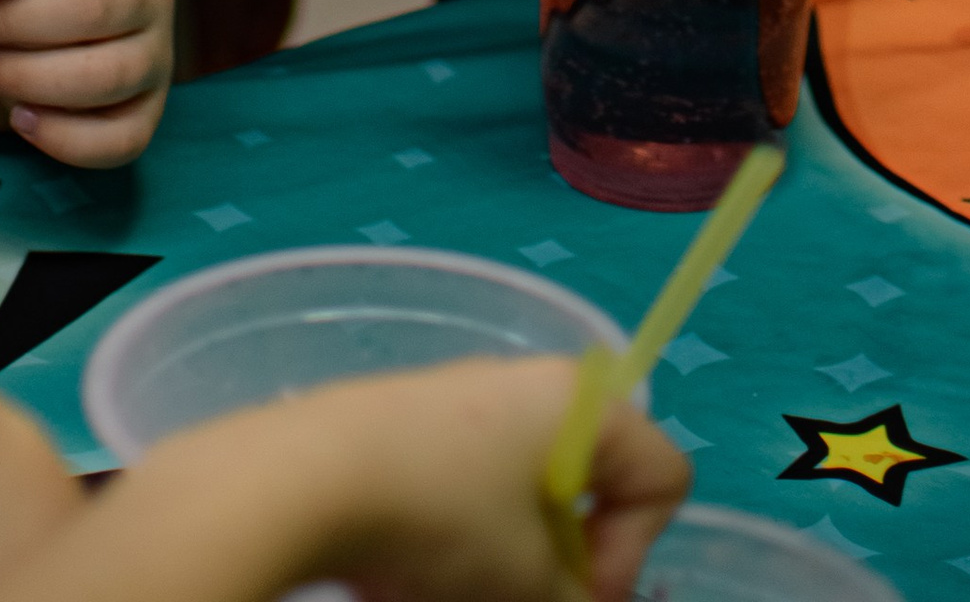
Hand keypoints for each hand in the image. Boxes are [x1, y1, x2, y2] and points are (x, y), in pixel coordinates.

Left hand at [263, 357, 685, 601]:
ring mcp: (459, 403)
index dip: (634, 553)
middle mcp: (526, 388)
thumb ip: (573, 600)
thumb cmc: (445, 520)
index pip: (661, 474)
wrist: (308, 477)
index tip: (581, 597)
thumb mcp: (526, 584)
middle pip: (579, 493)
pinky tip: (397, 585)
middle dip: (554, 570)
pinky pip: (453, 500)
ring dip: (493, 571)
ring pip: (509, 507)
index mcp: (578, 406)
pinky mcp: (402, 426)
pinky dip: (441, 553)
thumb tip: (573, 601)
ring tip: (442, 599)